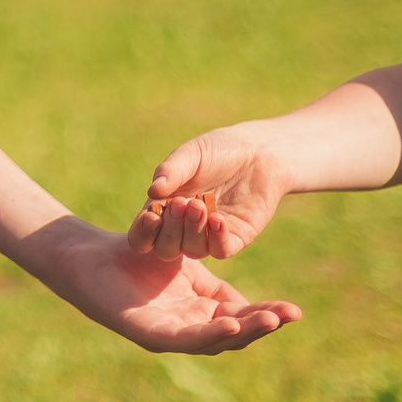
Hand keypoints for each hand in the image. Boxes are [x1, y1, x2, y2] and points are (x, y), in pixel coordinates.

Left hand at [41, 218, 299, 353]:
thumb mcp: (189, 261)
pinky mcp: (150, 336)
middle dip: (263, 325)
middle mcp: (188, 329)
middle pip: (235, 333)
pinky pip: (186, 338)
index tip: (295, 310)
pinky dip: (210, 333)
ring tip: (268, 321)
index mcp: (200, 312)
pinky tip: (231, 322)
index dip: (268, 315)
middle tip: (290, 316)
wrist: (94, 255)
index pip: (242, 317)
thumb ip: (216, 273)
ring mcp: (171, 336)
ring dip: (243, 331)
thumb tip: (252, 282)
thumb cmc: (138, 254)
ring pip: (215, 340)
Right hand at [125, 126, 290, 258]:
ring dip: (192, 231)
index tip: (151, 215)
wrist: (259, 152)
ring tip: (200, 205)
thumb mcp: (191, 154)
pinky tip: (218, 219)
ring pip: (192, 251)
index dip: (142, 231)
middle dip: (170, 230)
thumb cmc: (219, 150)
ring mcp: (209, 235)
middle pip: (165, 248)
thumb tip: (153, 191)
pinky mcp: (235, 238)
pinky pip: (220, 250)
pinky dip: (216, 238)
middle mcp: (184, 227)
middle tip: (181, 203)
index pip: (143, 234)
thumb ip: (171, 171)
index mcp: (165, 209)